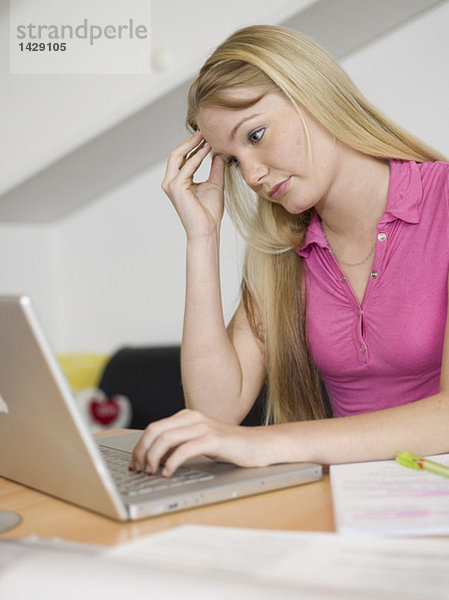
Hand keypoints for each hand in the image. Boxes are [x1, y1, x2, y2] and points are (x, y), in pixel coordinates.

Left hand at [129, 409, 269, 476]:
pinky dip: (171, 462)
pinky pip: (184, 449)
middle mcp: (192, 417)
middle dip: (142, 452)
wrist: (258, 445)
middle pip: (155, 431)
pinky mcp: (213, 439)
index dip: (140, 446)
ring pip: (166, 439)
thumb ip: (180, 444)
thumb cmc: (229, 446)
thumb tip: (154, 459)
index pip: (154, 428)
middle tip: (139, 470)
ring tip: (151, 473)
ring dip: (153, 458)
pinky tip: (168, 473)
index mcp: (187, 416)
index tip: (134, 463)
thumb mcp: (200, 442)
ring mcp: (203, 427)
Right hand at [162, 132, 225, 239]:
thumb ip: (215, 167)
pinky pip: (187, 167)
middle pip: (176, 154)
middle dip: (190, 141)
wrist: (207, 229)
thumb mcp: (215, 183)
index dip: (193, 145)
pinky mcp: (176, 188)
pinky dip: (197, 156)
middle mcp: (170, 181)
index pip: (182, 158)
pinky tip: (207, 149)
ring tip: (205, 136)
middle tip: (204, 131)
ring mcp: (171, 184)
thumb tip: (220, 152)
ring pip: (178, 156)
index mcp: (177, 181)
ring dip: (192, 145)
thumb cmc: (209, 211)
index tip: (206, 135)